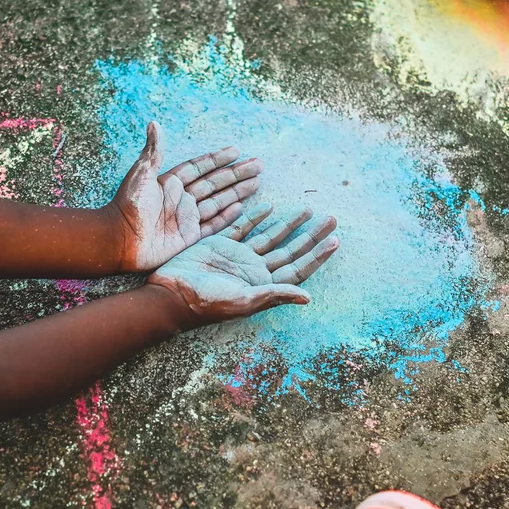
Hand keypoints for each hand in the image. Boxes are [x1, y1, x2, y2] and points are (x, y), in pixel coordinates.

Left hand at [110, 121, 263, 271]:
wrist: (120, 240)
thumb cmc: (128, 206)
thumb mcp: (141, 175)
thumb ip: (153, 151)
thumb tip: (155, 122)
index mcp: (171, 182)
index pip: (200, 167)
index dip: (217, 159)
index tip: (236, 151)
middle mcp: (181, 199)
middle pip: (215, 183)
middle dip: (236, 174)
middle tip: (258, 165)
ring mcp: (186, 218)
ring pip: (218, 201)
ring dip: (237, 192)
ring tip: (256, 182)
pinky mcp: (189, 237)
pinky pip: (213, 225)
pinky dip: (227, 217)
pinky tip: (241, 207)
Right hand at [149, 204, 339, 326]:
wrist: (173, 291)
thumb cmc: (208, 302)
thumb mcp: (244, 300)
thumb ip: (275, 294)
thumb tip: (308, 298)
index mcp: (265, 284)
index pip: (299, 268)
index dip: (317, 255)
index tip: (336, 240)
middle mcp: (256, 270)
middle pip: (291, 249)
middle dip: (311, 235)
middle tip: (331, 218)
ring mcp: (240, 256)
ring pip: (271, 236)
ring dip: (289, 224)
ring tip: (307, 209)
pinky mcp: (222, 244)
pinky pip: (243, 227)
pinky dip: (256, 217)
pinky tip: (269, 206)